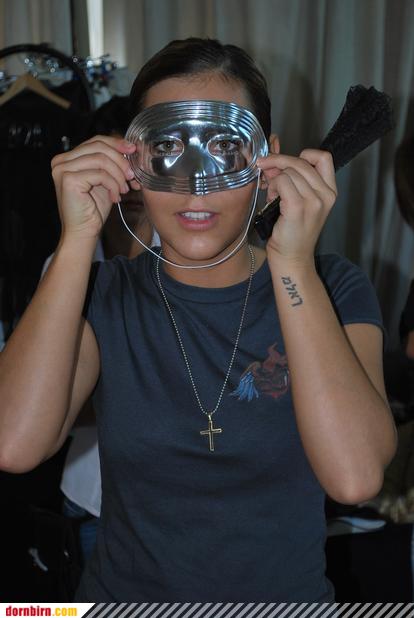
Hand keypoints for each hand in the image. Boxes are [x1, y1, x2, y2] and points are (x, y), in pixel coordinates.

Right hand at [51, 136, 136, 240]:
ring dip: (118, 175)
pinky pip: (100, 174)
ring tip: (124, 190)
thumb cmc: (93, 209)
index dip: (116, 143)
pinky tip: (115, 197)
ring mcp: (62, 169)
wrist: (83, 232)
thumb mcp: (104, 180)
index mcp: (68, 158)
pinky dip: (113, 185)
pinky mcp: (68, 180)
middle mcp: (61, 161)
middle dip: (120, 160)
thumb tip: (129, 148)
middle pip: (99, 147)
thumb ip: (110, 163)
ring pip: (101, 160)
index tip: (133, 151)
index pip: (95, 141)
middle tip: (132, 176)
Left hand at [257, 149, 336, 263]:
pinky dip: (272, 187)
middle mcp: (326, 195)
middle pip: (301, 161)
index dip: (303, 155)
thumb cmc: (293, 232)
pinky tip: (271, 198)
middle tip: (265, 170)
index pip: (323, 157)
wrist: (292, 258)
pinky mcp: (298, 207)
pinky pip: (281, 181)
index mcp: (330, 191)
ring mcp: (314, 201)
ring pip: (288, 171)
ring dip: (274, 179)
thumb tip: (273, 162)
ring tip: (272, 195)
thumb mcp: (301, 201)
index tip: (287, 164)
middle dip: (278, 162)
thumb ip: (293, 180)